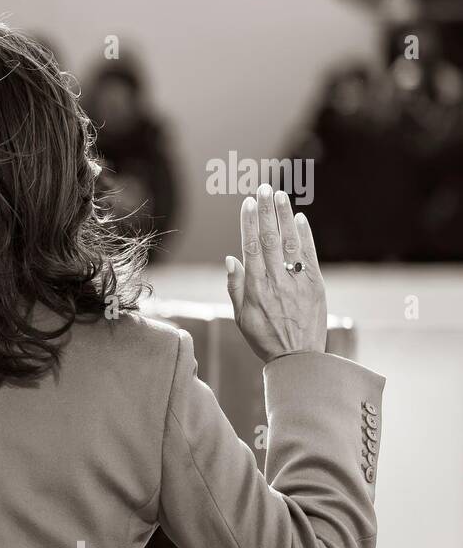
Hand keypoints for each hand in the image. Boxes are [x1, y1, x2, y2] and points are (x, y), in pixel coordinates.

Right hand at [225, 184, 326, 361]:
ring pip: (290, 243)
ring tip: (281, 196)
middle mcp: (276, 281)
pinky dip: (305, 236)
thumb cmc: (265, 338)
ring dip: (285, 217)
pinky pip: (310, 256)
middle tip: (264, 188)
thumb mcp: (241, 317)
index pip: (250, 247)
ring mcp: (298, 282)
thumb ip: (236, 287)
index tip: (248, 202)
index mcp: (255, 288)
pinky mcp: (316, 286)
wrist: (299, 359)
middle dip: (267, 211)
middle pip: (270, 239)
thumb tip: (231, 259)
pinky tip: (300, 219)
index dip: (249, 223)